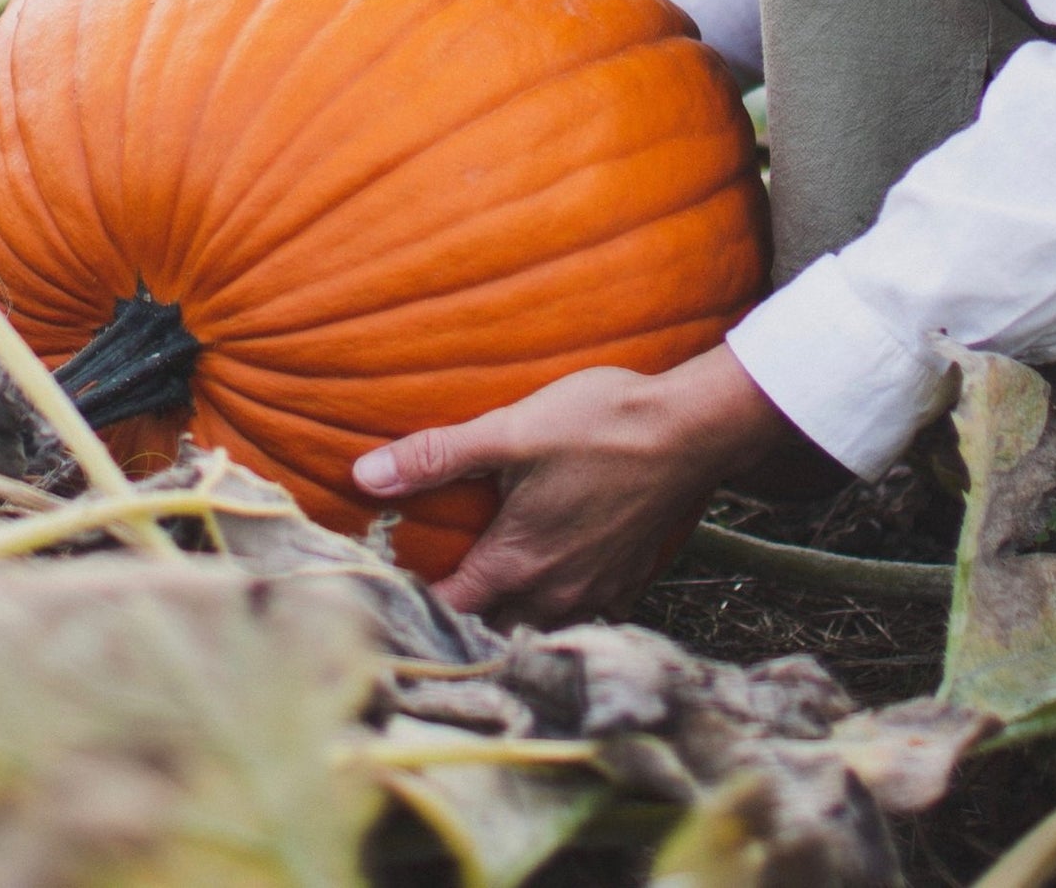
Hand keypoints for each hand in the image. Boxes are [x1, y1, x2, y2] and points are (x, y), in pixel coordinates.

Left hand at [352, 344, 791, 625]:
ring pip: (539, 629)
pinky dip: (561, 611)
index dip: (414, 607)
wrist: (691, 429)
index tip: (387, 598)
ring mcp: (597, 591)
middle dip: (462, 624)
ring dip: (511, 621)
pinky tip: (553, 583)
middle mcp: (555, 593)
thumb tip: (364, 477)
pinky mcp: (629, 579)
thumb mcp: (510, 431)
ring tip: (486, 599)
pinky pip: (585, 617)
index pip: (449, 611)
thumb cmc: (600, 425)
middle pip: (493, 631)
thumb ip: (436, 457)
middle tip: (430, 599)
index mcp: (516, 564)